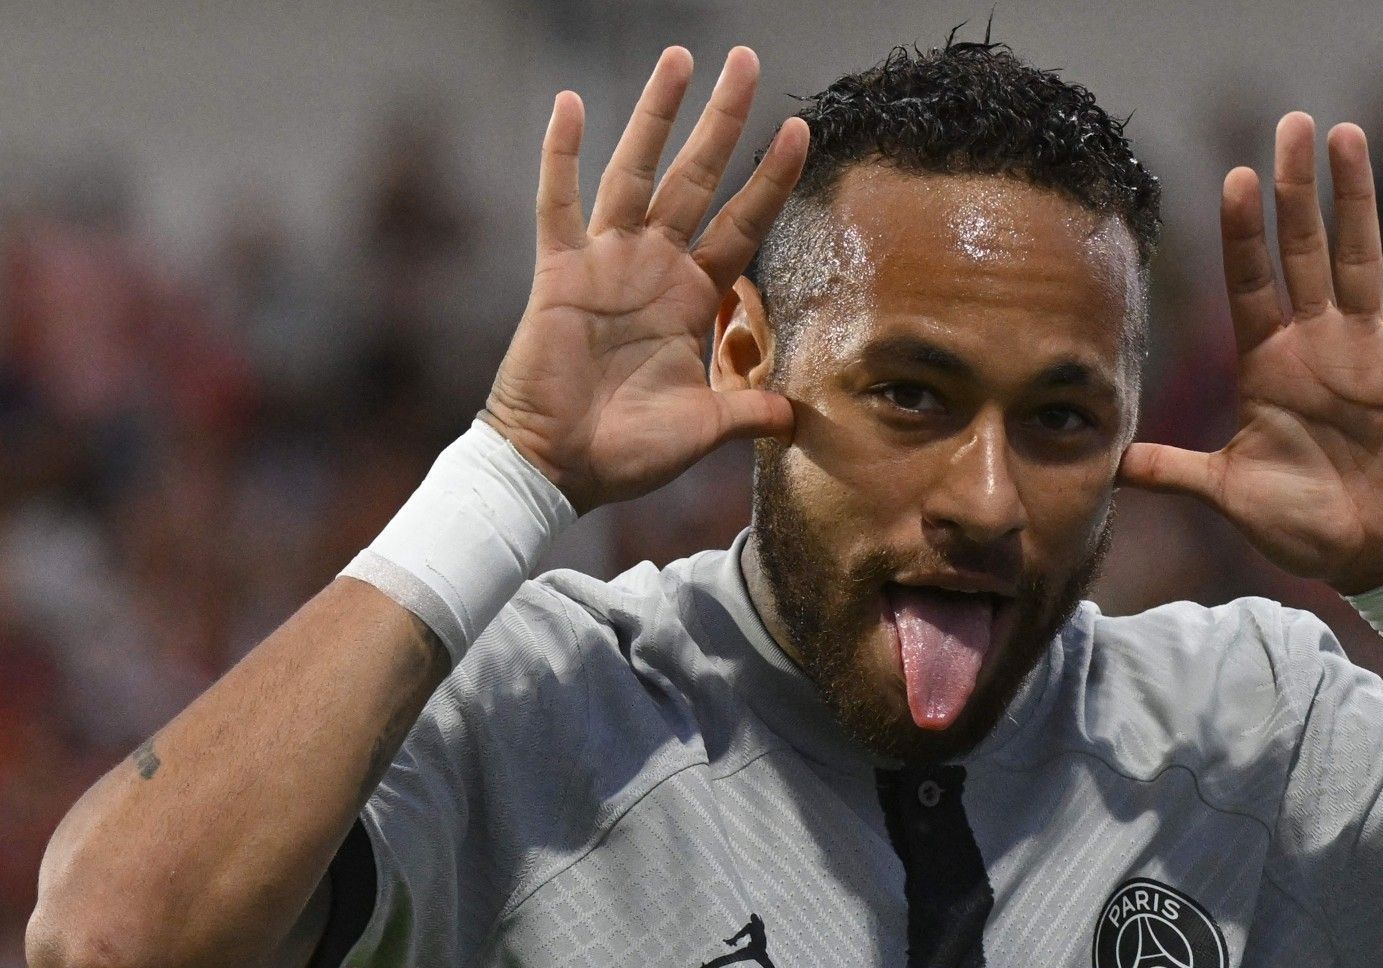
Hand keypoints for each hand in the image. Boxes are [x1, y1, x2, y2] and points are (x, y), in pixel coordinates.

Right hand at [483, 46, 808, 512]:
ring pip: (636, 172)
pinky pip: (559, 204)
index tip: (802, 131)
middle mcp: (652, 268)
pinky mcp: (560, 273)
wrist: (560, 471)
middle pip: (697, 178)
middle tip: (747, 60)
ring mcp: (605, 263)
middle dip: (723, 120)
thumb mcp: (705, 429)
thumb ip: (751, 411)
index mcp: (691, 298)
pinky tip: (571, 103)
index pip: (743, 224)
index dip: (771, 180)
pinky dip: (562, 155)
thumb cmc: (626, 453)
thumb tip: (800, 417)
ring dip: (657, 116)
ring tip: (680, 59)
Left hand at [1119, 114, 1382, 593]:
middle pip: (1302, 250)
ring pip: (1360, 259)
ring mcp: (1369, 350)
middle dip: (1296, 190)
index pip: (1249, 283)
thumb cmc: (1301, 525)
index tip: (1233, 178)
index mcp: (1267, 363)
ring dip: (1356, 200)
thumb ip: (1174, 471)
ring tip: (1349, 138)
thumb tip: (1110, 466)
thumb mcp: (1228, 493)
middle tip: (1291, 126)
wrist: (1371, 558)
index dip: (1243, 234)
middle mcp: (1316, 342)